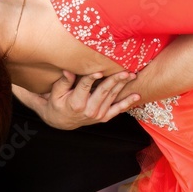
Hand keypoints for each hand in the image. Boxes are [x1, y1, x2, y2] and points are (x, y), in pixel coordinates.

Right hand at [12, 70, 139, 129]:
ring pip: (112, 97)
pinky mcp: (103, 118)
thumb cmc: (57, 103)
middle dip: (115, 80)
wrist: (61, 121)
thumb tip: (68, 70)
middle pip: (103, 91)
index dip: (92, 78)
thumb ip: (64, 81)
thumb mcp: (56, 93)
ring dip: (123, 86)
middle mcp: (89, 110)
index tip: (99, 71)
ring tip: (131, 75)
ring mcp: (98, 115)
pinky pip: (117, 110)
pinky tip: (136, 96)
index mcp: (76, 103)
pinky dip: (127, 103)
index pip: (85, 86)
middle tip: (124, 70)